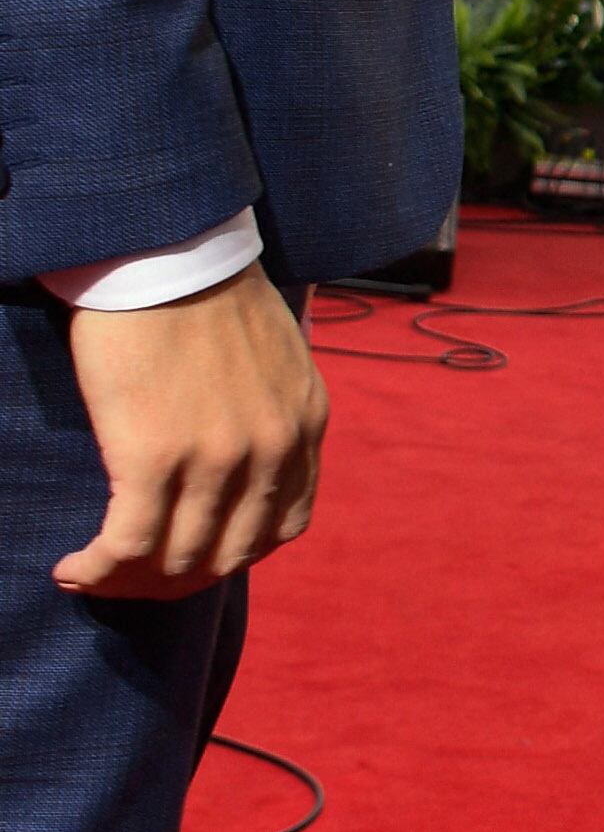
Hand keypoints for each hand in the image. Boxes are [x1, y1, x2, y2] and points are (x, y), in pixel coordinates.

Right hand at [55, 267, 330, 600]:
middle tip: (134, 577)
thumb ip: (274, 408)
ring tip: (94, 575)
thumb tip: (248, 457)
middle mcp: (270, 449)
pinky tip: (72, 569)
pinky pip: (127, 543)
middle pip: (229, 556)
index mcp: (304, 424)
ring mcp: (215, 458)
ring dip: (129, 582)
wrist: (166, 249)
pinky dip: (98, 569)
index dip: (235, 555)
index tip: (192, 555)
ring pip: (176, 560)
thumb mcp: (277, 354)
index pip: (284, 526)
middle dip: (178, 581)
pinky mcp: (152, 456)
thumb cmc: (208, 289)